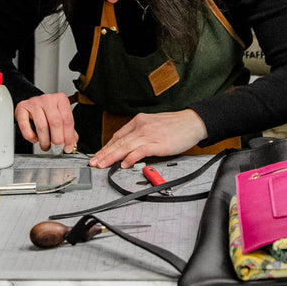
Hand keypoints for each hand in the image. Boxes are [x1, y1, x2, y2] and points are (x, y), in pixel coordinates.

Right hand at [14, 92, 77, 151]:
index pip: (68, 120)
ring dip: (44, 141)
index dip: (68, 136)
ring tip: (46, 146)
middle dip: (57, 139)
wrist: (31, 105)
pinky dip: (31, 136)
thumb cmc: (47, 112)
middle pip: (55, 122)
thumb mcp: (60, 117)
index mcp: (61, 99)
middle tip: (57, 148)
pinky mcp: (22, 108)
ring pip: (42, 126)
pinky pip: (25, 126)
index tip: (67, 147)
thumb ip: (68, 130)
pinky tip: (35, 139)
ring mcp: (34, 102)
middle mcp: (48, 99)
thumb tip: (71, 144)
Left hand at [89, 109, 207, 168]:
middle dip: (104, 153)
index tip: (99, 155)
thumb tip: (130, 147)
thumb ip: (141, 133)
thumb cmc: (176, 125)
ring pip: (125, 146)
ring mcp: (149, 134)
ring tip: (102, 164)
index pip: (118, 135)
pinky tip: (124, 164)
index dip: (107, 147)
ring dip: (111, 157)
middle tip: (93, 162)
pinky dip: (130, 158)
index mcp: (139, 121)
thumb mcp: (154, 124)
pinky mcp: (157, 143)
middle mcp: (141, 126)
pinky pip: (140, 151)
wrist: (193, 122)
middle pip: (118, 141)